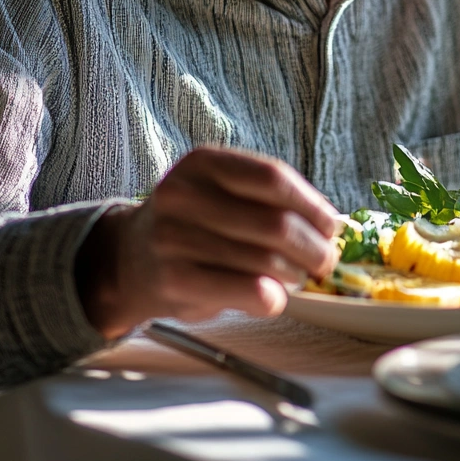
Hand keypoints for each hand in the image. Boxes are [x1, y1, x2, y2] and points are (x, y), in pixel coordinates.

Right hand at [77, 147, 341, 338]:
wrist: (128, 259)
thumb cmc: (191, 224)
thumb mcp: (218, 191)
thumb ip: (265, 198)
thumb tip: (329, 224)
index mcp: (203, 163)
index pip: (273, 178)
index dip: (312, 204)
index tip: (331, 225)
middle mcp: (184, 195)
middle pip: (275, 223)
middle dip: (313, 246)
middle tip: (325, 260)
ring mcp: (176, 238)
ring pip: (264, 260)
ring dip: (295, 274)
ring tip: (298, 277)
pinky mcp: (175, 280)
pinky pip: (244, 290)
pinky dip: (271, 298)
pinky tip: (275, 297)